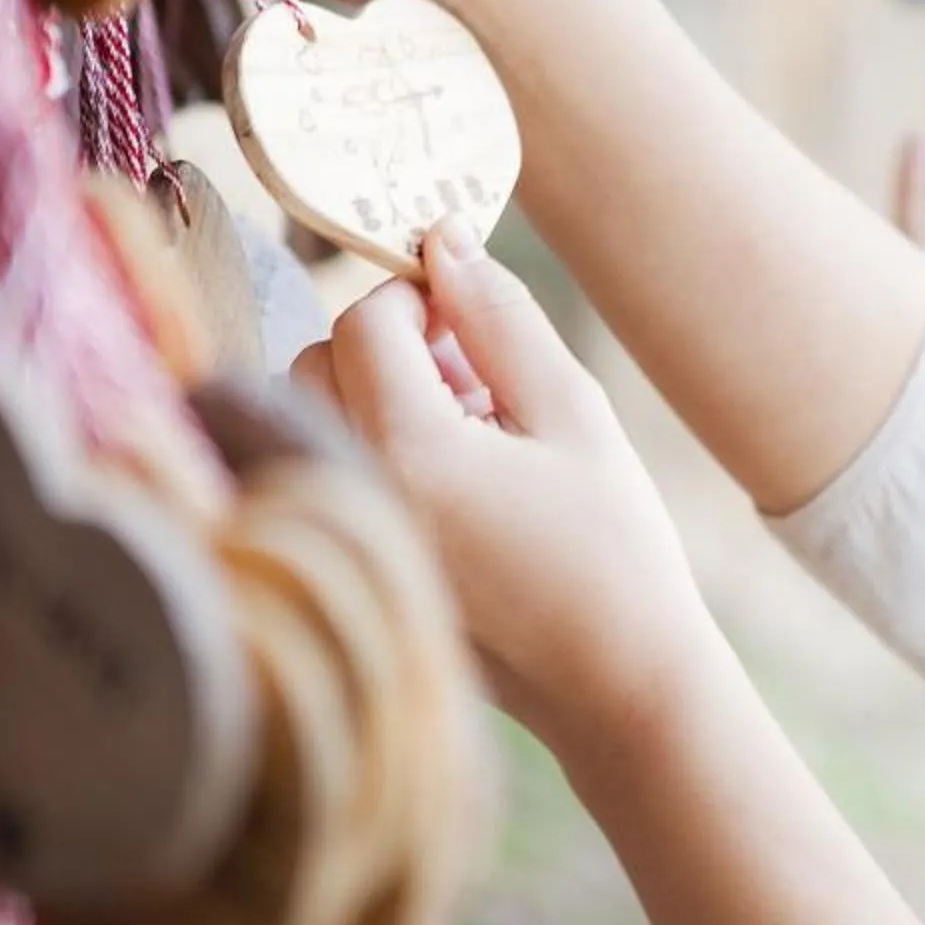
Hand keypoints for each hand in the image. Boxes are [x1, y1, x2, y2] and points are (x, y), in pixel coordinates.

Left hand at [293, 218, 711, 759]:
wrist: (616, 683)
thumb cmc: (614, 550)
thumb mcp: (576, 416)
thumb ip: (504, 321)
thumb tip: (445, 240)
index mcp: (411, 450)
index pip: (367, 322)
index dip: (422, 298)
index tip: (474, 316)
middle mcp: (351, 493)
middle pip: (316, 362)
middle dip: (386, 345)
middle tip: (475, 374)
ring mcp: (340, 539)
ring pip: (308, 417)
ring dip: (372, 397)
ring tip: (468, 432)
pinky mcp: (348, 569)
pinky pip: (323, 472)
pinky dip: (369, 453)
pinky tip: (451, 485)